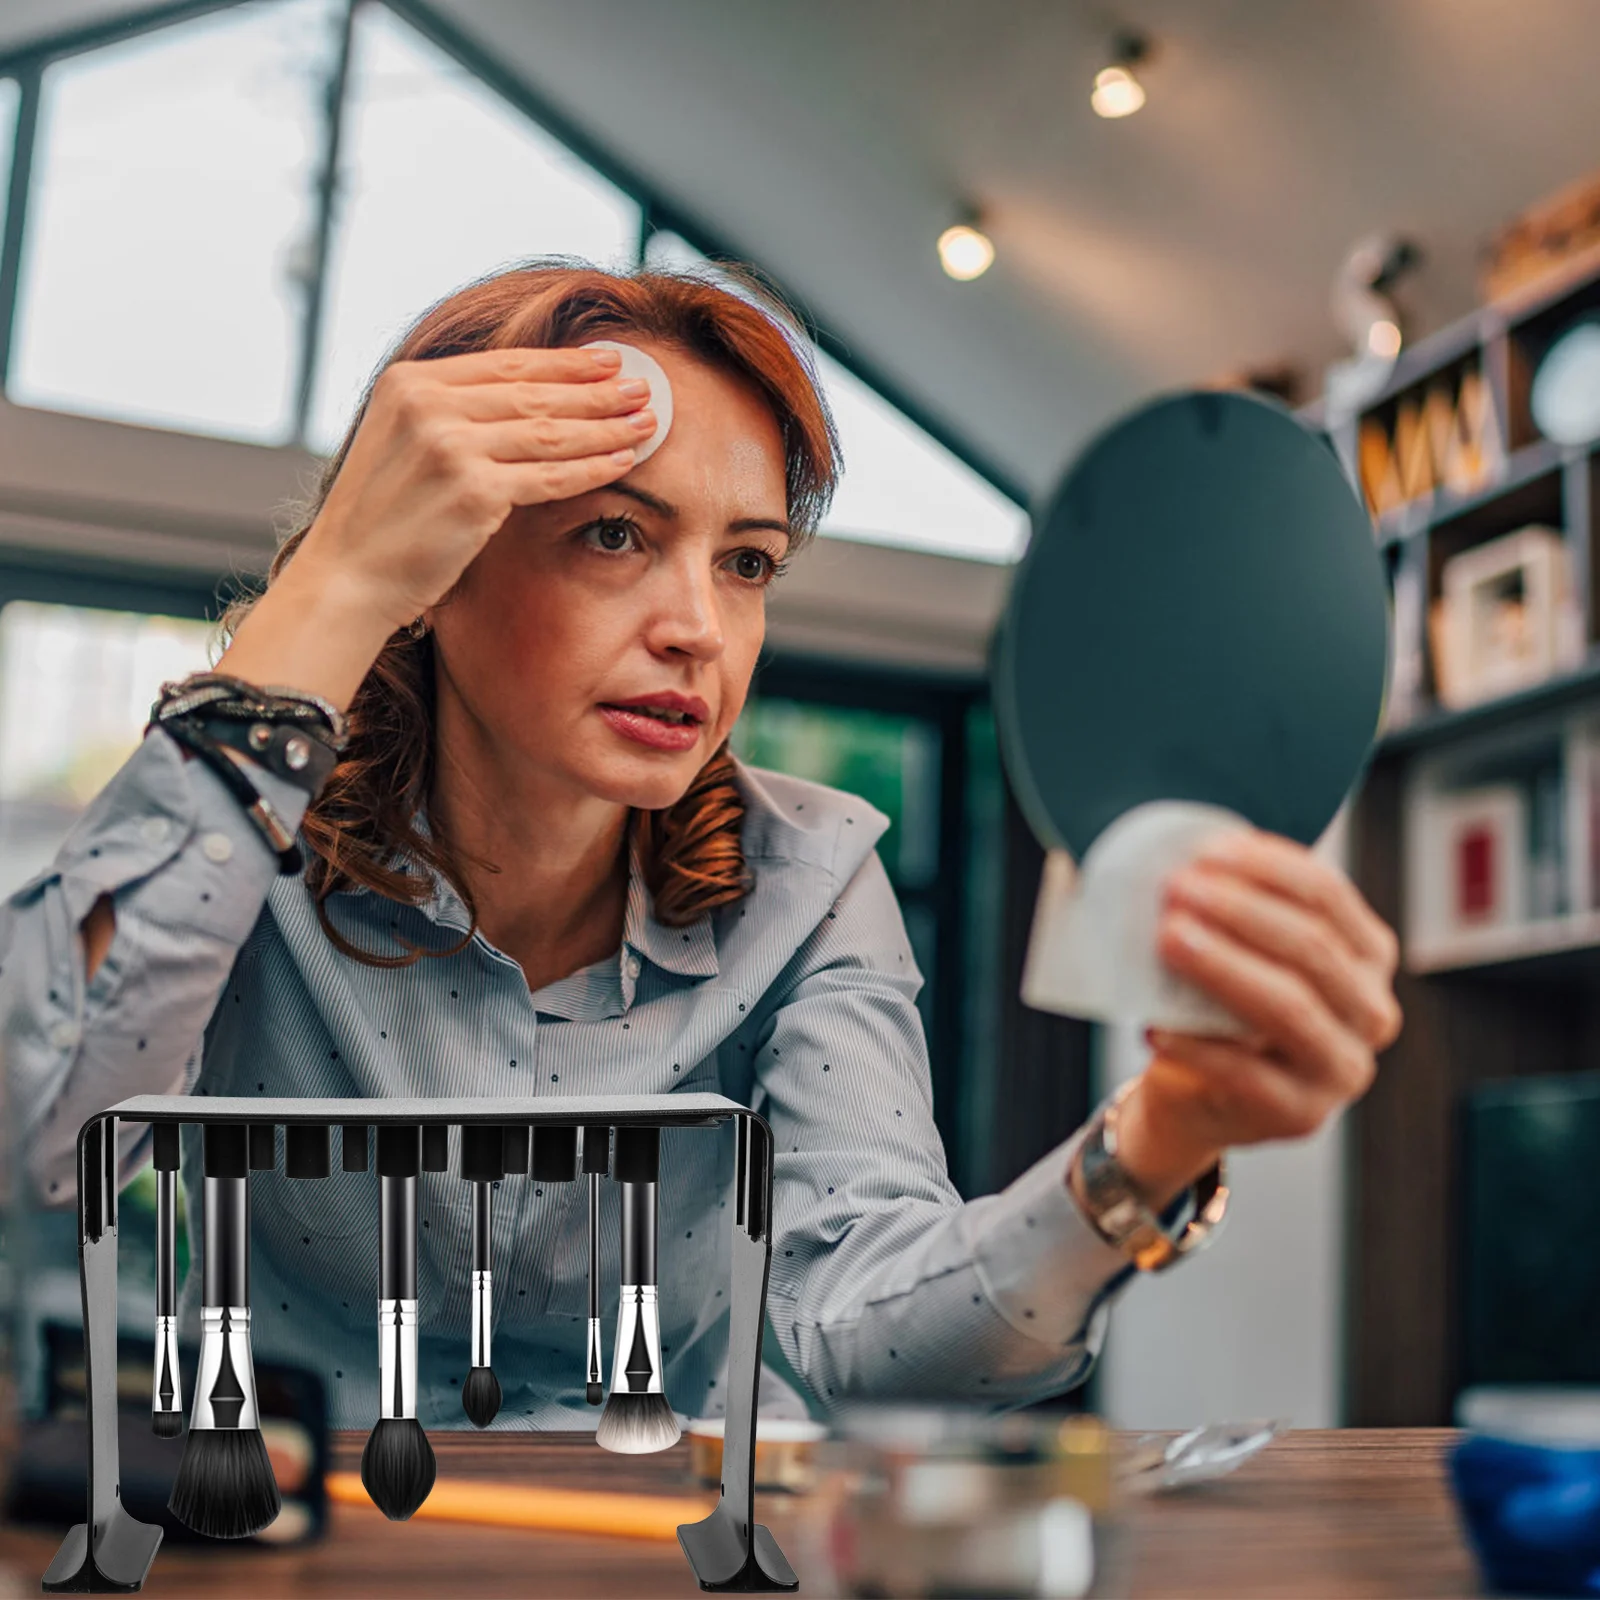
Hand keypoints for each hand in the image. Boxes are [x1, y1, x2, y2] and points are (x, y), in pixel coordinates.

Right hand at [297, 344, 656, 633]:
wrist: (347, 575)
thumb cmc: (379, 520)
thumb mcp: (402, 442)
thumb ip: (450, 415)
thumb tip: (525, 400)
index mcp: (409, 383)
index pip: (505, 364)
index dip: (563, 363)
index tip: (607, 361)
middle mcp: (428, 405)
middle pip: (535, 392)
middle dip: (597, 391)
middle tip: (644, 387)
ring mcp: (450, 446)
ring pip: (550, 431)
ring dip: (605, 426)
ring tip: (646, 421)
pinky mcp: (472, 491)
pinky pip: (549, 476)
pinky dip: (592, 467)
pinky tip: (622, 461)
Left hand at [1112, 827, 1402, 1208]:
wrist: (1197, 1092)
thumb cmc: (1218, 1004)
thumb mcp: (1240, 950)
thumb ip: (1233, 909)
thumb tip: (1184, 851)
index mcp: (1367, 957)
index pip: (1329, 897)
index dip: (1270, 868)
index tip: (1208, 851)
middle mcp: (1371, 1013)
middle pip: (1312, 948)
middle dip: (1241, 912)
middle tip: (1178, 890)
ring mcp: (1342, 1070)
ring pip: (1291, 1008)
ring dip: (1223, 967)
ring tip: (1168, 938)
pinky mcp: (1300, 1114)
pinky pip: (1248, 1075)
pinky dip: (1198, 1046)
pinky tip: (1155, 1025)